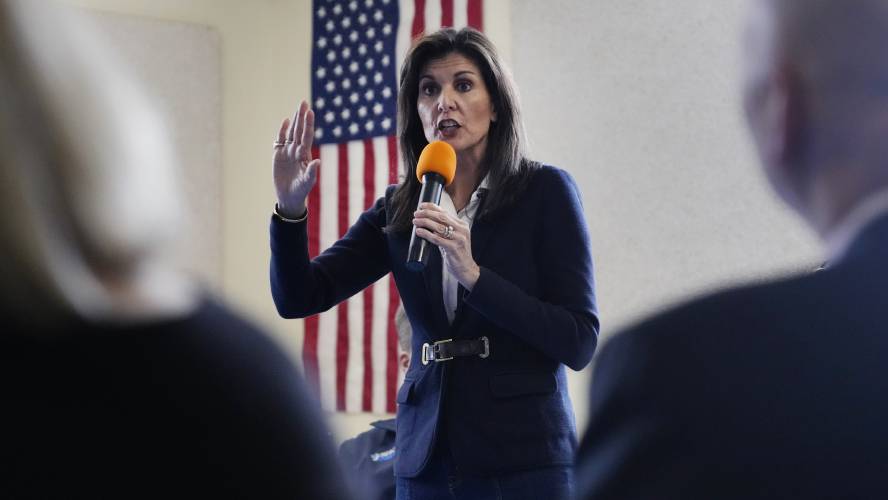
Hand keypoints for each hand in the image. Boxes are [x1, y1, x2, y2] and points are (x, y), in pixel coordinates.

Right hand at [273, 101, 319, 217]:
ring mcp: (288, 152)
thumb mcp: (307, 182)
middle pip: (300, 130)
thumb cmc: (301, 190)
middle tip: (303, 102)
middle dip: (301, 117)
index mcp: (305, 155)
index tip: (310, 111)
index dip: (308, 124)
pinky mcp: (279, 155)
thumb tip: (318, 161)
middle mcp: (297, 150)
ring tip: (297, 108)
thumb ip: (312, 171)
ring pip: (291, 133)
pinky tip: (285, 121)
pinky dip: (282, 131)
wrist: (289, 197)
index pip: (307, 136)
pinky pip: (280, 141)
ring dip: (294, 120)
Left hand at [413, 203, 480, 289]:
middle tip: (416, 214)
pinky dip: (427, 234)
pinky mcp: (454, 248)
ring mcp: (459, 238)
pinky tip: (419, 232)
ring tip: (415, 222)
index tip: (421, 206)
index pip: (445, 211)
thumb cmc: (456, 253)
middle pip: (441, 217)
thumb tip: (427, 221)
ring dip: (425, 222)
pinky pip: (437, 239)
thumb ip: (444, 229)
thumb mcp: (452, 237)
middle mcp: (462, 229)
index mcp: (462, 224)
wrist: (466, 268)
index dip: (432, 207)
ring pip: (438, 227)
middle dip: (426, 213)